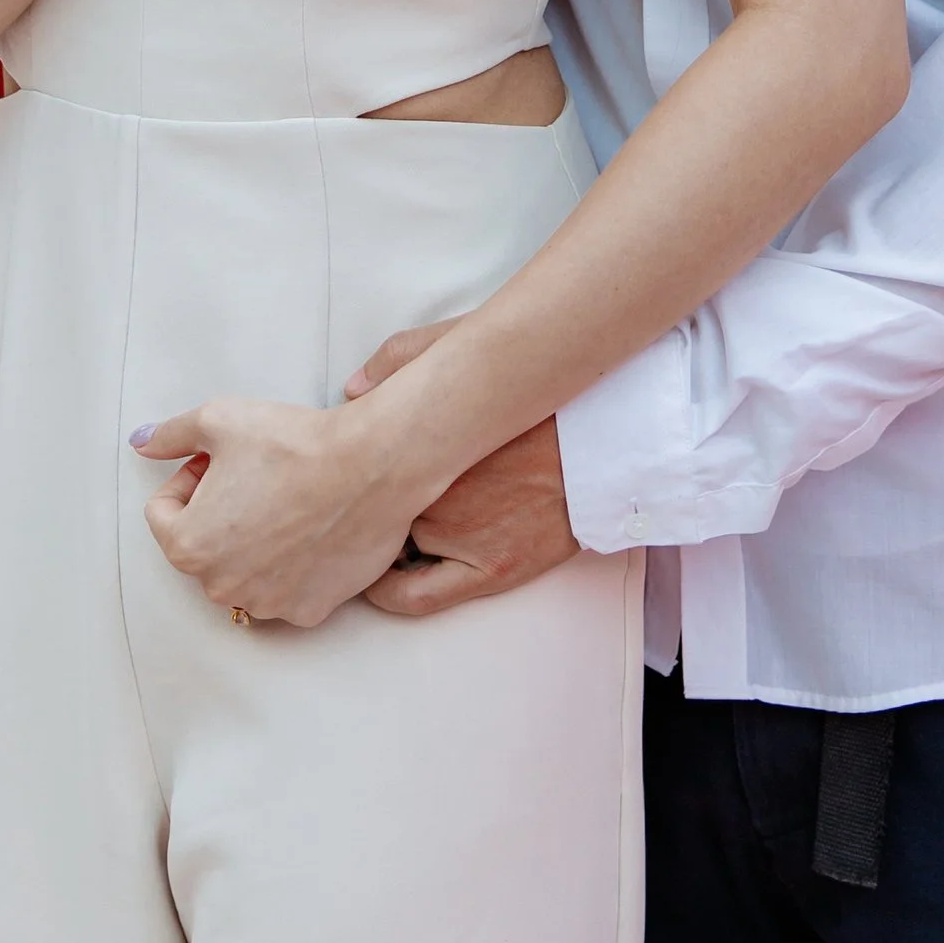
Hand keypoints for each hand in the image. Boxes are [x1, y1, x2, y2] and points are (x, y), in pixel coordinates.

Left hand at [133, 395, 421, 630]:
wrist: (371, 467)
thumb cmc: (294, 444)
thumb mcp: (219, 420)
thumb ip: (170, 435)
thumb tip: (141, 442)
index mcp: (188, 547)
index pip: (162, 513)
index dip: (190, 477)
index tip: (222, 460)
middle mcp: (221, 588)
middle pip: (203, 546)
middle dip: (219, 513)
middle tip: (257, 477)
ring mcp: (267, 604)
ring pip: (243, 571)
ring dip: (253, 542)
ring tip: (288, 502)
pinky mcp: (307, 611)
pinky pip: (284, 588)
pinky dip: (291, 565)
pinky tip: (312, 529)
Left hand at [344, 320, 577, 614]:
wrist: (609, 433)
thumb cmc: (539, 389)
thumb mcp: (467, 347)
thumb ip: (403, 357)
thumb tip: (350, 387)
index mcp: (424, 444)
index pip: (356, 465)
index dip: (342, 469)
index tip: (334, 470)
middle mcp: (435, 495)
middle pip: (372, 506)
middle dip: (360, 503)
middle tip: (348, 501)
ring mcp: (461, 538)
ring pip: (392, 545)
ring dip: (381, 538)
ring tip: (374, 528)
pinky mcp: (493, 570)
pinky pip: (418, 596)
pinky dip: (390, 591)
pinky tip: (380, 581)